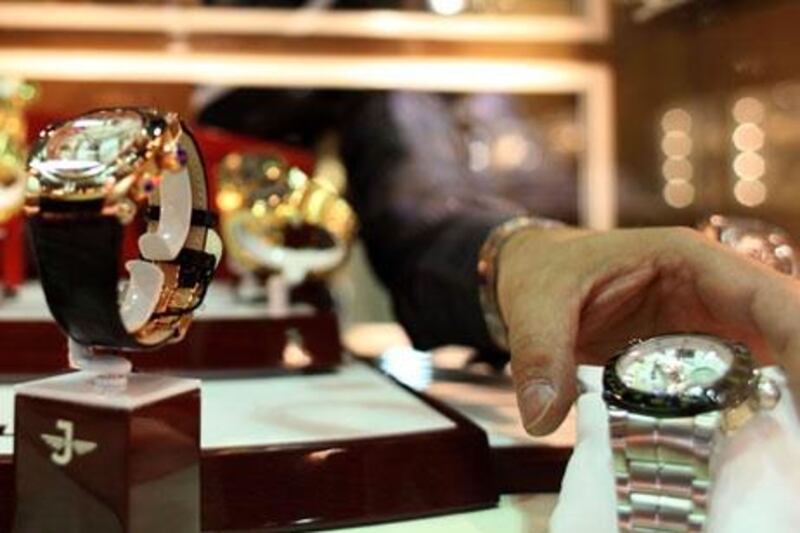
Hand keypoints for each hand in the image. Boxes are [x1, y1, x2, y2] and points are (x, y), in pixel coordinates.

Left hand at [497, 226, 799, 434]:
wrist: (533, 273)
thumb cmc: (543, 272)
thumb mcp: (535, 305)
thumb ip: (539, 354)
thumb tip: (541, 418)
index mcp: (687, 262)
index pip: (766, 297)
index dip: (799, 339)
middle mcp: (710, 295)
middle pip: (780, 336)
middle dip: (796, 380)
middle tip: (795, 435)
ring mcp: (705, 330)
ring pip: (764, 369)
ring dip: (776, 405)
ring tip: (778, 450)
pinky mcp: (690, 362)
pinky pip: (730, 393)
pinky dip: (741, 421)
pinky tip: (741, 452)